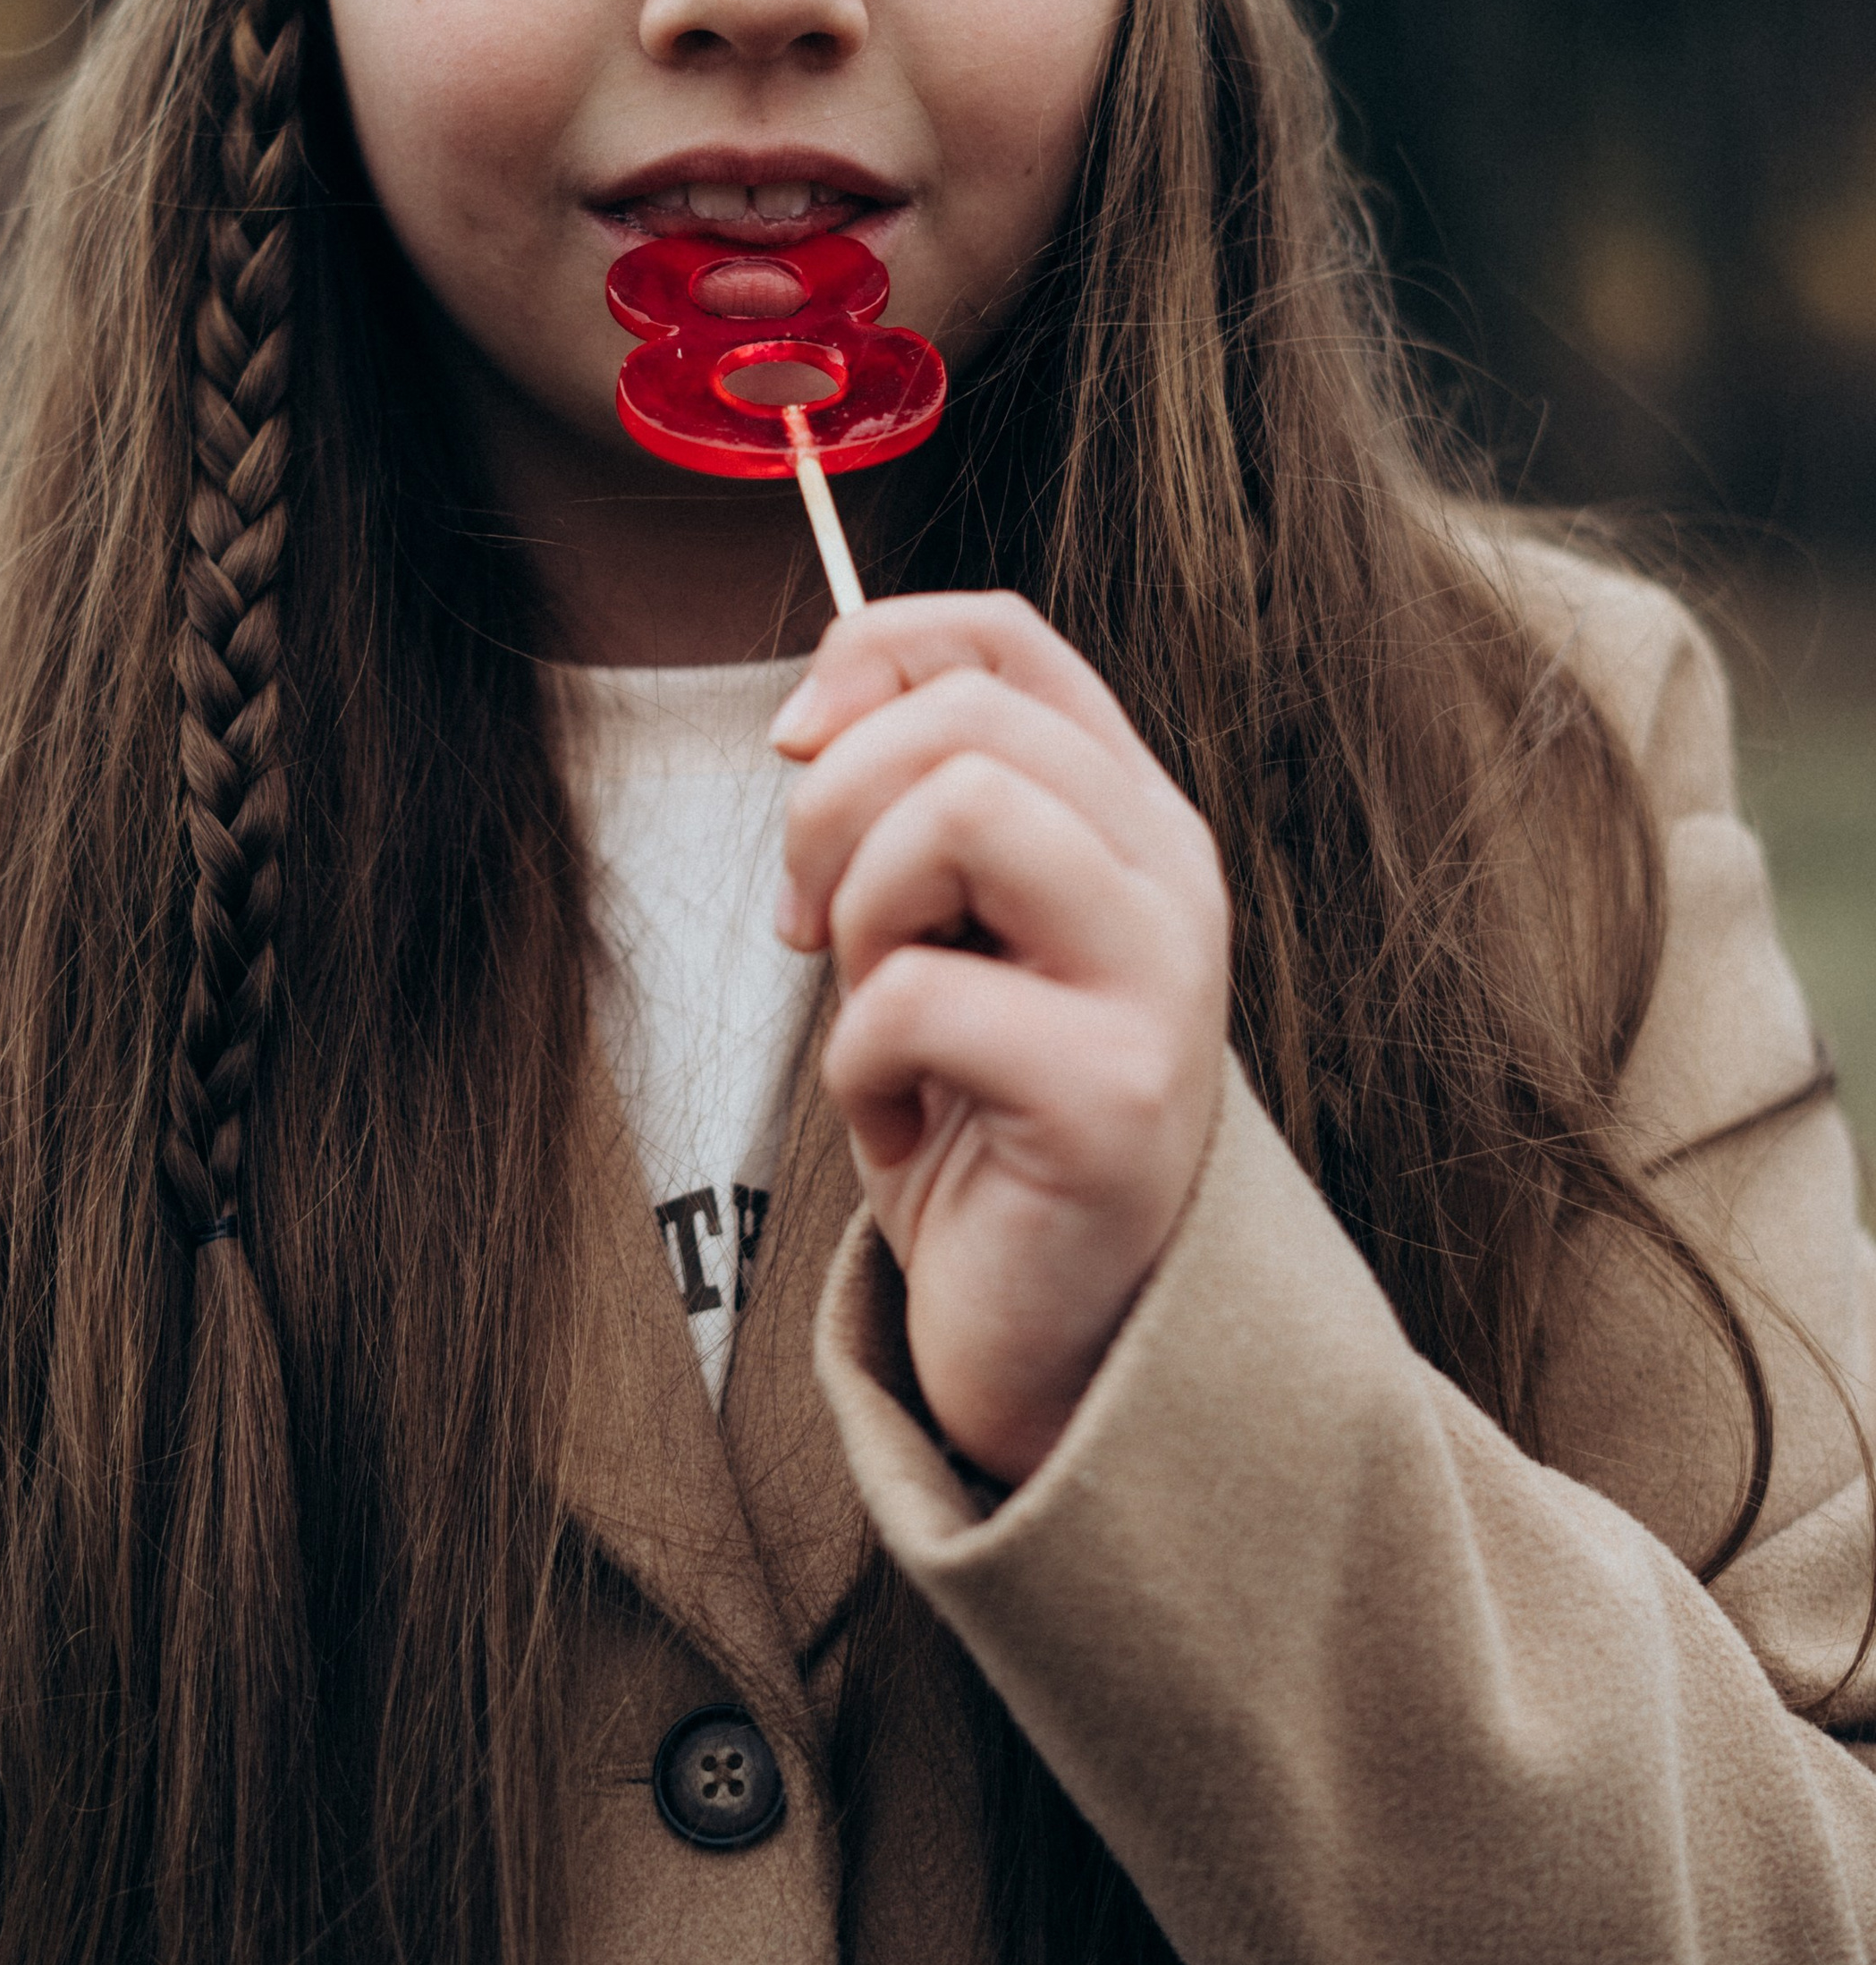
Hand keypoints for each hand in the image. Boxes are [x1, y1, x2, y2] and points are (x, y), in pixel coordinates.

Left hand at [772, 591, 1228, 1487]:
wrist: (1056, 1328)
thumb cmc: (978, 1116)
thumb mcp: (941, 926)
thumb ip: (908, 805)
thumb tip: (809, 716)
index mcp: (1128, 812)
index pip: (1006, 636)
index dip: (873, 653)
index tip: (795, 747)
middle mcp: (1168, 876)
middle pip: (965, 715)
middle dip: (831, 805)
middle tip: (811, 928)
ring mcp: (1159, 982)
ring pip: (960, 811)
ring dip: (861, 913)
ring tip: (875, 1009)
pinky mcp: (1112, 1096)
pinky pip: (917, 997)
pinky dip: (858, 1065)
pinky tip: (897, 1127)